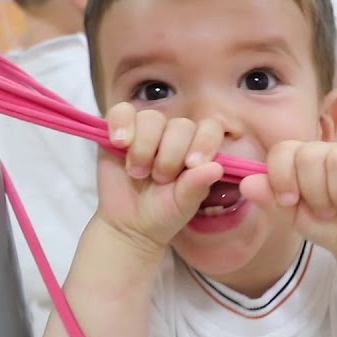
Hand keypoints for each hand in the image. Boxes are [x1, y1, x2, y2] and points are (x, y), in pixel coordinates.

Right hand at [97, 103, 225, 254]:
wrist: (127, 224)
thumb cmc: (162, 213)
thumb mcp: (182, 205)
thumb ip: (197, 186)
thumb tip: (216, 168)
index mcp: (196, 150)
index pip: (209, 129)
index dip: (203, 142)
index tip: (191, 165)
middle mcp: (174, 136)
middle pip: (180, 125)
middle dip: (170, 154)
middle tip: (159, 178)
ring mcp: (147, 131)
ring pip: (151, 118)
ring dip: (144, 146)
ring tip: (137, 172)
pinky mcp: (121, 130)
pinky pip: (121, 112)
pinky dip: (121, 123)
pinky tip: (120, 142)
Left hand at [239, 141, 336, 261]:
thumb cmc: (324, 225)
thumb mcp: (293, 217)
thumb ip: (270, 199)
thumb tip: (246, 183)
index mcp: (299, 158)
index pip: (282, 150)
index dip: (283, 177)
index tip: (289, 201)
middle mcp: (325, 150)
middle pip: (310, 156)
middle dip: (315, 193)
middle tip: (325, 210)